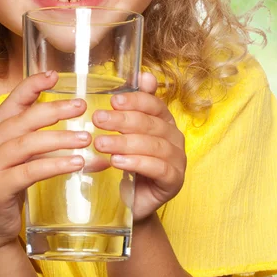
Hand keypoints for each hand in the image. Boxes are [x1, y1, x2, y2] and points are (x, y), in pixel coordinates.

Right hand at [0, 71, 88, 252]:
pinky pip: (30, 171)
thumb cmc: (7, 185)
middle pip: (25, 119)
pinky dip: (55, 165)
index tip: (55, 75)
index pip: (13, 99)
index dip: (33, 85)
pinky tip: (76, 163)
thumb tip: (73, 119)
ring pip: (29, 143)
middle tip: (82, 106)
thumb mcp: (17, 155)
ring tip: (87, 138)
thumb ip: (35, 135)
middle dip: (56, 110)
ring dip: (60, 138)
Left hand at [92, 72, 185, 223]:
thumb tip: (144, 74)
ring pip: (154, 145)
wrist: (133, 201)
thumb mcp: (126, 132)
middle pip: (151, 124)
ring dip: (125, 142)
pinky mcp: (175, 181)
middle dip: (123, 120)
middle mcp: (175, 138)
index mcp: (165, 121)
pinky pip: (158, 168)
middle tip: (98, 119)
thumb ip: (132, 106)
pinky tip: (116, 161)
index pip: (154, 104)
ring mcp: (178, 160)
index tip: (112, 100)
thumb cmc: (129, 162)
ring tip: (101, 143)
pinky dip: (136, 163)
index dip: (135, 101)